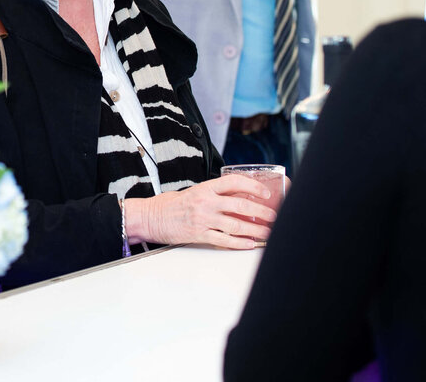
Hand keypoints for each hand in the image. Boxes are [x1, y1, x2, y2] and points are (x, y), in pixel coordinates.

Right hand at [123, 175, 277, 248]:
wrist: (151, 217)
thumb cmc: (172, 204)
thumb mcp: (194, 192)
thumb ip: (214, 194)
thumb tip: (238, 197)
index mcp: (205, 188)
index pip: (234, 182)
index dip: (253, 185)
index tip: (265, 192)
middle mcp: (206, 202)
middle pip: (240, 206)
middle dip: (261, 212)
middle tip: (273, 216)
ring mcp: (203, 219)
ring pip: (236, 225)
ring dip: (256, 230)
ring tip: (267, 232)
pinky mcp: (199, 234)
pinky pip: (225, 240)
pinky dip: (241, 243)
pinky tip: (250, 243)